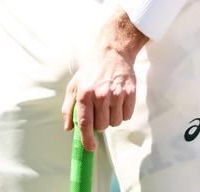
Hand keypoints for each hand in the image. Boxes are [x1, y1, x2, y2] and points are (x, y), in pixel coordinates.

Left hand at [62, 10, 144, 150]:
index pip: (85, 124)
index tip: (89, 147)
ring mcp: (117, 94)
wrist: (112, 52)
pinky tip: (119, 102)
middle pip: (102, 126)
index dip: (87, 139)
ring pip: (115, 122)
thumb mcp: (74, 84)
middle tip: (99, 112)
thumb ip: (69, 108)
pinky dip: (123, 113)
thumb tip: (68, 128)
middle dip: (100, 124)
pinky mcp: (130, 92)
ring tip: (109, 105)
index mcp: (85, 93)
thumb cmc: (91, 70)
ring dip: (112, 118)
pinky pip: (127, 115)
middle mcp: (101, 95)